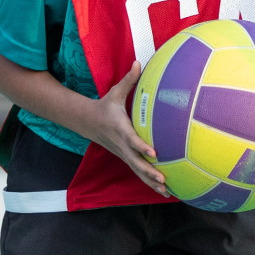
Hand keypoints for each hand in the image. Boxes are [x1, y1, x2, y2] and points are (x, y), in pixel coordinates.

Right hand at [86, 62, 166, 194]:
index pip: (131, 139)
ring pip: (137, 171)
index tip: (154, 152)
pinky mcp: (125, 158)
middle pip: (135, 161)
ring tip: (167, 192)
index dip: (141, 146)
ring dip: (151, 182)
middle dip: (149, 172)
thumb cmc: (105, 106)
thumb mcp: (114, 92)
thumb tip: (138, 62)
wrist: (87, 122)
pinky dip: (149, 182)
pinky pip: (138, 172)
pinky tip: (164, 191)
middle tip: (163, 180)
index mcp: (120, 128)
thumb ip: (128, 80)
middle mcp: (121, 144)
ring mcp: (122, 153)